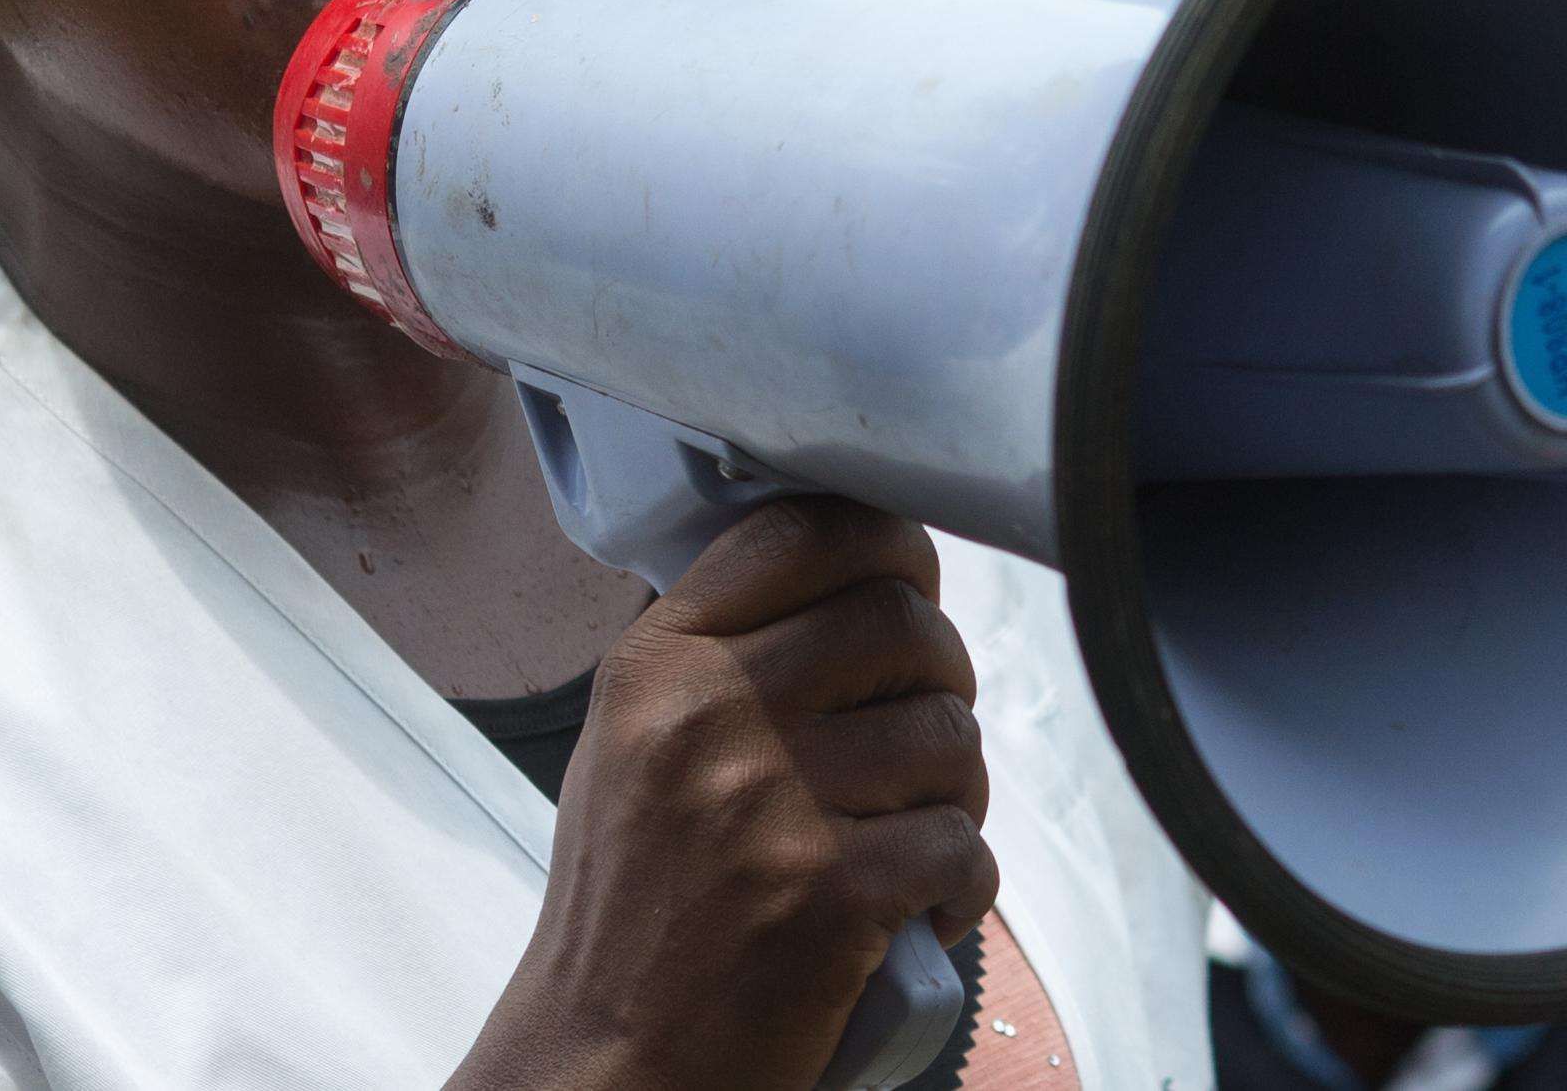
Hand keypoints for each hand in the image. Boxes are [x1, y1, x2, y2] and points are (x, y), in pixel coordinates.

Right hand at [456, 500, 992, 1090]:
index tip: (906, 596)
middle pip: (902, 620)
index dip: (890, 550)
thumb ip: (723, 657)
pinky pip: (963, 844)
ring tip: (912, 835)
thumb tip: (860, 577)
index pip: (806, 529)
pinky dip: (963, 885)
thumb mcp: (634, 748)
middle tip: (922, 737)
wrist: (603, 1062)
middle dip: (943, 677)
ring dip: (959, 790)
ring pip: (950, 734)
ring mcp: (768, 804)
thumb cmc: (635, 910)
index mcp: (657, 665)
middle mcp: (706, 716)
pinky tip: (920, 910)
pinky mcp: (828, 895)